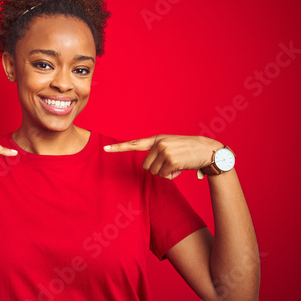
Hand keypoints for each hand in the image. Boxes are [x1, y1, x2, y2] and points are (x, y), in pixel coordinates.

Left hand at [104, 135, 222, 179]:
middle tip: (171, 164)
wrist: (209, 151)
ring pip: (154, 172)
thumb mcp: (171, 146)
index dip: (119, 148)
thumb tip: (147, 166)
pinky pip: (164, 176)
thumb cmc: (189, 151)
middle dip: (157, 169)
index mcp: (157, 139)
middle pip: (146, 166)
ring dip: (165, 173)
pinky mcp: (171, 160)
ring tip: (177, 164)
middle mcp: (159, 143)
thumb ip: (158, 151)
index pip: (134, 144)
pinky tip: (181, 168)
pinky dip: (172, 176)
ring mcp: (164, 151)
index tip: (105, 149)